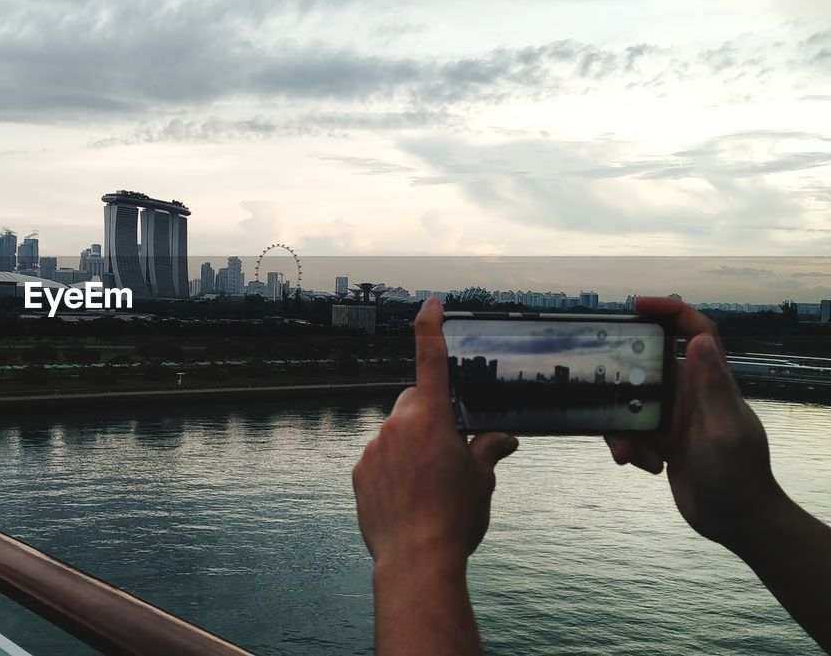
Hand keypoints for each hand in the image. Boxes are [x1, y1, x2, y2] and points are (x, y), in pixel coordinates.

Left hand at [353, 298, 519, 571]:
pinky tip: (409, 497)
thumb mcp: (481, 481)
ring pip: (396, 432)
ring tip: (430, 485)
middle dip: (431, 414)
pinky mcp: (360, 472)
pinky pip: (380, 458)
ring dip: (412, 445)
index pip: (431, 360)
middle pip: (415, 403)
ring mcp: (374, 448)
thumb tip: (504, 438)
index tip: (431, 304)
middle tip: (450, 448)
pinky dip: (394, 468)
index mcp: (431, 419)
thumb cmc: (455, 518)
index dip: (431, 328)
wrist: (414, 560)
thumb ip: (490, 450)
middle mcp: (397, 425)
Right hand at [605, 297, 786, 553]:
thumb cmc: (738, 477)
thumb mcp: (724, 431)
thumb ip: (712, 386)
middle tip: (601, 386)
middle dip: (623, 381)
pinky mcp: (663, 440)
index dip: (670, 311)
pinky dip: (628, 447)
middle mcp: (691, 395)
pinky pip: (631, 431)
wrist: (737, 520)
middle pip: (648, 367)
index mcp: (711, 384)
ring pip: (632, 403)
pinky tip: (641, 465)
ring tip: (631, 453)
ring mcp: (675, 418)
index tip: (637, 305)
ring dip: (623, 427)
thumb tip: (697, 339)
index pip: (696, 331)